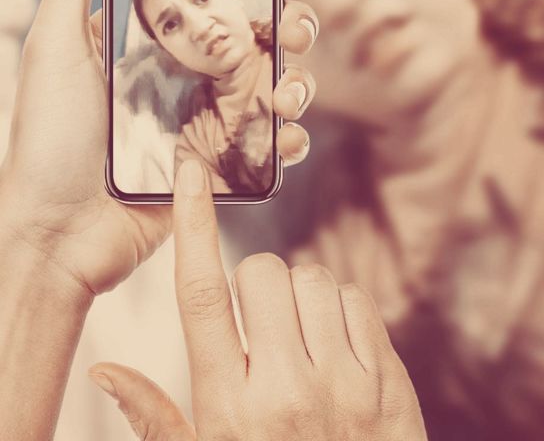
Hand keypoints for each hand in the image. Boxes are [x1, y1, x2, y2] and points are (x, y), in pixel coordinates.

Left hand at [0, 0, 321, 297]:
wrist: (54, 236)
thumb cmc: (46, 137)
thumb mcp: (53, 41)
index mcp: (159, 32)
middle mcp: (191, 67)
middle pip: (264, 31)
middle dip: (296, 22)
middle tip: (294, 29)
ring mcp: (211, 115)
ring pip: (280, 81)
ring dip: (302, 79)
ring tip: (286, 93)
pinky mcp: (223, 162)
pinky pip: (273, 142)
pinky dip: (292, 136)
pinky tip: (285, 136)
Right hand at [89, 159, 427, 440]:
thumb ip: (154, 417)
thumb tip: (104, 368)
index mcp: (228, 408)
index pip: (201, 297)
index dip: (192, 227)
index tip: (190, 177)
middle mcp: (286, 389)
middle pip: (261, 272)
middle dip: (254, 281)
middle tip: (258, 323)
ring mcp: (343, 385)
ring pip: (313, 279)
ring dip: (299, 294)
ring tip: (297, 339)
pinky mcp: (387, 382)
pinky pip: (356, 299)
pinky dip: (340, 309)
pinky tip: (332, 346)